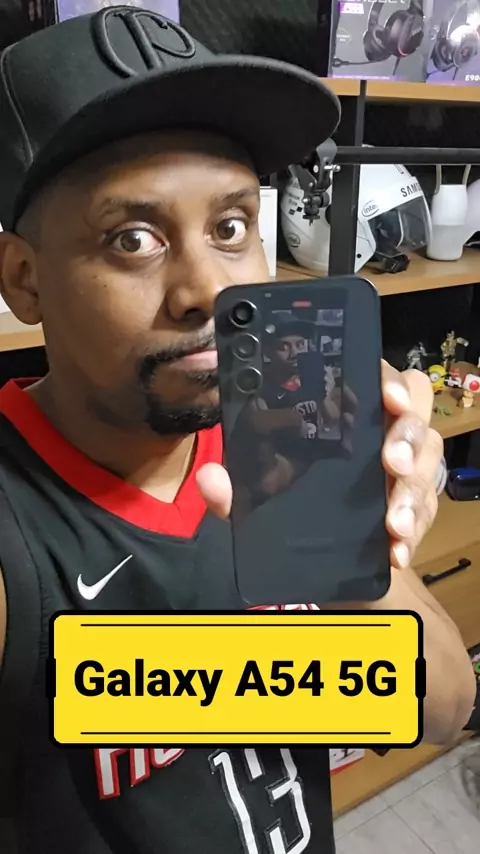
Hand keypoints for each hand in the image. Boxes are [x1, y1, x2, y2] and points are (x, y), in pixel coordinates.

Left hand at [196, 360, 442, 569]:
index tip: (387, 399)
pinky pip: (426, 512)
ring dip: (412, 491)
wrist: (314, 545)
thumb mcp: (257, 487)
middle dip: (409, 436)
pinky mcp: (414, 506)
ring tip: (393, 520)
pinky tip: (396, 549)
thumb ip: (233, 483)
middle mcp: (383, 433)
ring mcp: (405, 469)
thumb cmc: (289, 492)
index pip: (379, 378)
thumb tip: (211, 481)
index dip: (389, 383)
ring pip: (429, 463)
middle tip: (393, 463)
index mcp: (346, 411)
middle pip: (416, 415)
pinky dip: (413, 532)